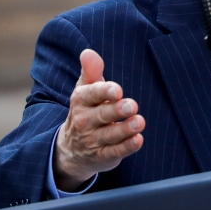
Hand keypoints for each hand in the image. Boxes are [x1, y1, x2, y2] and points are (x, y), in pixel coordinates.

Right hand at [53, 49, 144, 190]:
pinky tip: (138, 140)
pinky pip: (114, 152)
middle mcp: (84, 121)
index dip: (104, 92)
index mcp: (81, 101)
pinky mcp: (102, 157)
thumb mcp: (85, 89)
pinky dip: (126, 147)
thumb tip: (88, 52)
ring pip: (109, 135)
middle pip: (101, 115)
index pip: (92, 94)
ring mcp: (92, 141)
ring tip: (139, 122)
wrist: (71, 149)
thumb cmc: (86, 110)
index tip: (118, 90)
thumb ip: (91, 71)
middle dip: (116, 110)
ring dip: (125, 129)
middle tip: (132, 105)